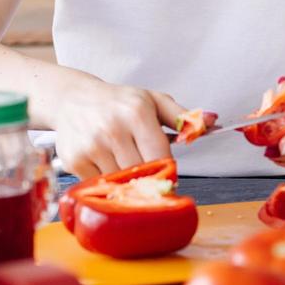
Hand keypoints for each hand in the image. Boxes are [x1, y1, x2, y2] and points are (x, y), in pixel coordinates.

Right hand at [43, 75, 181, 178]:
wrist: (73, 99)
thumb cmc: (118, 103)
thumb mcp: (152, 101)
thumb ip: (182, 116)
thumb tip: (211, 121)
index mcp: (136, 113)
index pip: (161, 157)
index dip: (167, 171)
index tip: (167, 175)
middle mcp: (113, 129)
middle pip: (142, 174)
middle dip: (147, 177)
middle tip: (146, 174)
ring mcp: (91, 146)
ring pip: (121, 182)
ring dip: (126, 180)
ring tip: (123, 163)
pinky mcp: (74, 160)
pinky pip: (99, 184)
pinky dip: (105, 180)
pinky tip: (104, 163)